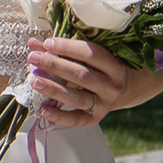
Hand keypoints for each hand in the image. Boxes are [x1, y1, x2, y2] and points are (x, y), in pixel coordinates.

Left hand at [25, 35, 162, 131]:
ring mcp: (105, 103)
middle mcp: (112, 85)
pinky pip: (77, 119)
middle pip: (82, 75)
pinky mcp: (96, 118)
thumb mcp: (91, 56)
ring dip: (54, 89)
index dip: (68, 48)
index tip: (47, 42)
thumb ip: (65, 49)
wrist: (128, 89)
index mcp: (115, 65)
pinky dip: (59, 116)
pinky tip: (42, 110)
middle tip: (33, 58)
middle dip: (55, 66)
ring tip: (34, 81)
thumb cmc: (104, 67)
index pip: (91, 54)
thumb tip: (34, 43)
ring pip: (78, 98)